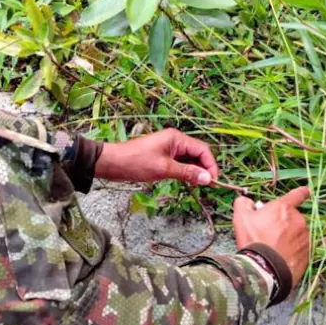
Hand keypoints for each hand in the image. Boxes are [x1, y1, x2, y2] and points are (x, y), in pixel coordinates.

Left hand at [94, 129, 219, 185]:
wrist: (112, 163)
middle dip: (204, 169)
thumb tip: (207, 178)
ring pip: (189, 160)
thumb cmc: (136, 162)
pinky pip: (180, 163)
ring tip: (196, 186)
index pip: (203, 149)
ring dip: (195, 172)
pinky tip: (186, 182)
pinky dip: (185, 172)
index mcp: (177, 138)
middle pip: (198, 154)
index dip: (211, 165)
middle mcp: (175, 141)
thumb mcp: (164, 169)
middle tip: (206, 186)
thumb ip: (187, 173)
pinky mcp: (163, 157)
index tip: (213, 181)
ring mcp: (169, 149)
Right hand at [233, 187, 311, 287]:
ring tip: (275, 248)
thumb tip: (247, 201)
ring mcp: (305, 237)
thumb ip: (243, 203)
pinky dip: (295, 251)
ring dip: (290, 237)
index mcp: (284, 208)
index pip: (297, 195)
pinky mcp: (309, 252)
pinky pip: (302, 248)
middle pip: (293, 218)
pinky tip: (284, 256)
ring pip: (298, 233)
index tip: (305, 192)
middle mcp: (299, 220)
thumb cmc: (253, 241)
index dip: (301, 193)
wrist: (264, 269)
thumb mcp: (241, 218)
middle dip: (284, 223)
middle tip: (270, 234)